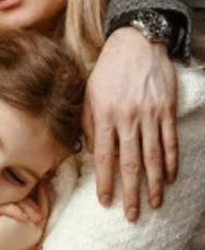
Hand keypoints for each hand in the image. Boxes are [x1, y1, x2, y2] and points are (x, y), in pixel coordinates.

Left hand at [83, 27, 177, 221]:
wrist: (135, 43)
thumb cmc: (108, 68)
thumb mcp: (88, 91)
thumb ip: (88, 121)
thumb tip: (90, 150)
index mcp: (104, 113)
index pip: (104, 155)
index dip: (104, 180)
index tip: (106, 200)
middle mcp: (127, 117)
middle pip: (130, 162)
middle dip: (131, 192)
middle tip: (132, 215)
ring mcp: (150, 114)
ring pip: (153, 157)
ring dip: (154, 184)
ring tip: (154, 203)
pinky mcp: (167, 109)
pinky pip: (170, 142)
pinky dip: (171, 162)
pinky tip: (169, 178)